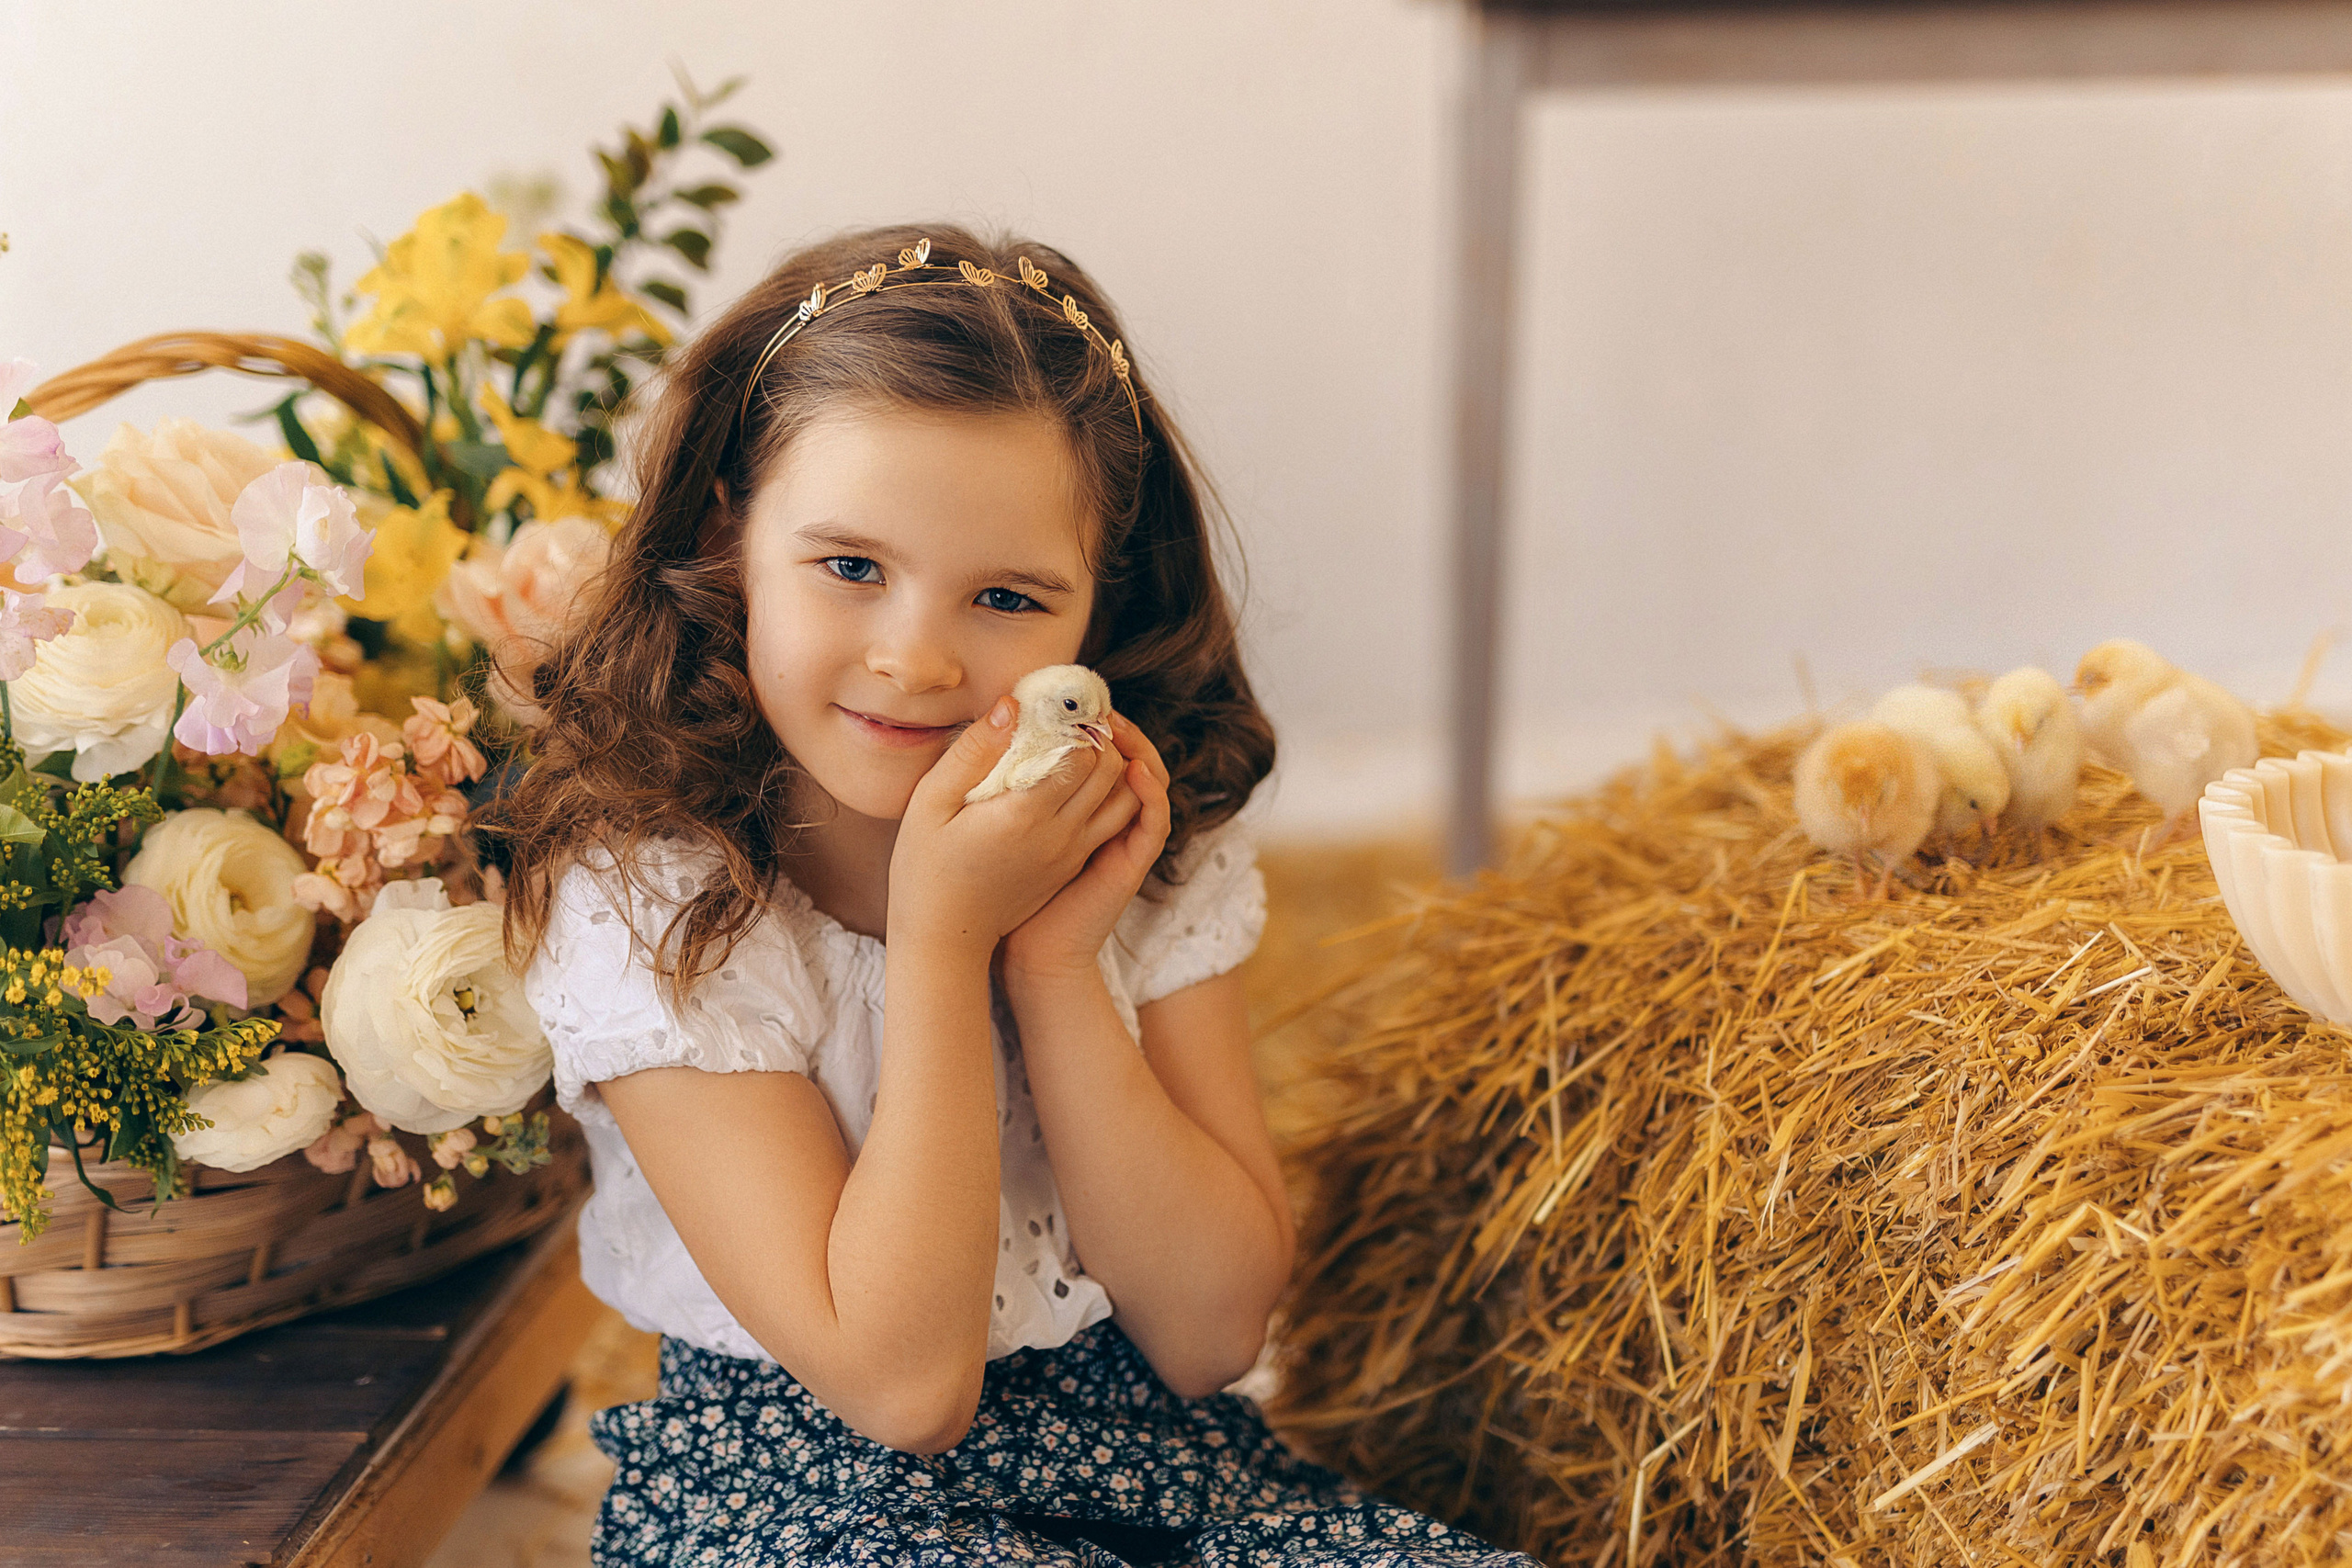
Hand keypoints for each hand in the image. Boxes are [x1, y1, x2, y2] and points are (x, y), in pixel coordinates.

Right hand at [888, 697, 1139, 956]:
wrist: (944, 939)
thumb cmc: (925, 869)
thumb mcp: (930, 803)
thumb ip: (972, 752)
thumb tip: (1010, 706)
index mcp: (1026, 814)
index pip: (1082, 754)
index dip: (1077, 723)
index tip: (1059, 705)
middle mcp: (1060, 836)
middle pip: (1110, 772)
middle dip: (1100, 738)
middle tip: (1076, 717)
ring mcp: (1070, 855)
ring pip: (1121, 800)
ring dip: (1111, 769)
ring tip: (1082, 747)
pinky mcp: (1070, 868)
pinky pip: (1108, 825)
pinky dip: (1105, 797)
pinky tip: (1076, 782)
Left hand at [1003, 712, 1170, 983]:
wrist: (1022, 952)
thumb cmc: (994, 890)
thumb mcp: (985, 821)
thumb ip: (996, 776)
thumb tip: (1005, 719)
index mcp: (1066, 807)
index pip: (1088, 752)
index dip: (1083, 722)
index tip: (1062, 697)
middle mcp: (1100, 819)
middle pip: (1123, 757)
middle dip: (1114, 727)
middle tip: (1093, 701)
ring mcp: (1120, 839)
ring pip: (1148, 780)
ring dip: (1139, 748)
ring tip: (1114, 724)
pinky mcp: (1131, 862)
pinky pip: (1153, 820)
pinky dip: (1151, 791)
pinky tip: (1133, 768)